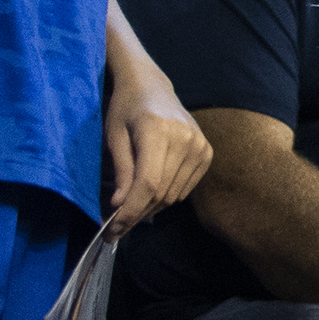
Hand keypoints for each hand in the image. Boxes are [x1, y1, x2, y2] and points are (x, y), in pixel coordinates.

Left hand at [104, 62, 210, 224]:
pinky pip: (185, 189)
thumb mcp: (114, 137)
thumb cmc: (126, 110)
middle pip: (161, 193)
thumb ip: (121, 171)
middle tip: (115, 229)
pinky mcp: (206, 152)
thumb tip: (119, 206)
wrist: (152, 88)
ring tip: (129, 211)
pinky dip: (166, 198)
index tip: (112, 231)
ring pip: (173, 195)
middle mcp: (185, 138)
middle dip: (135, 215)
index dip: (130, 212)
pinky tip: (150, 193)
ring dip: (149, 209)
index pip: (148, 183)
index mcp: (158, 131)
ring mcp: (200, 145)